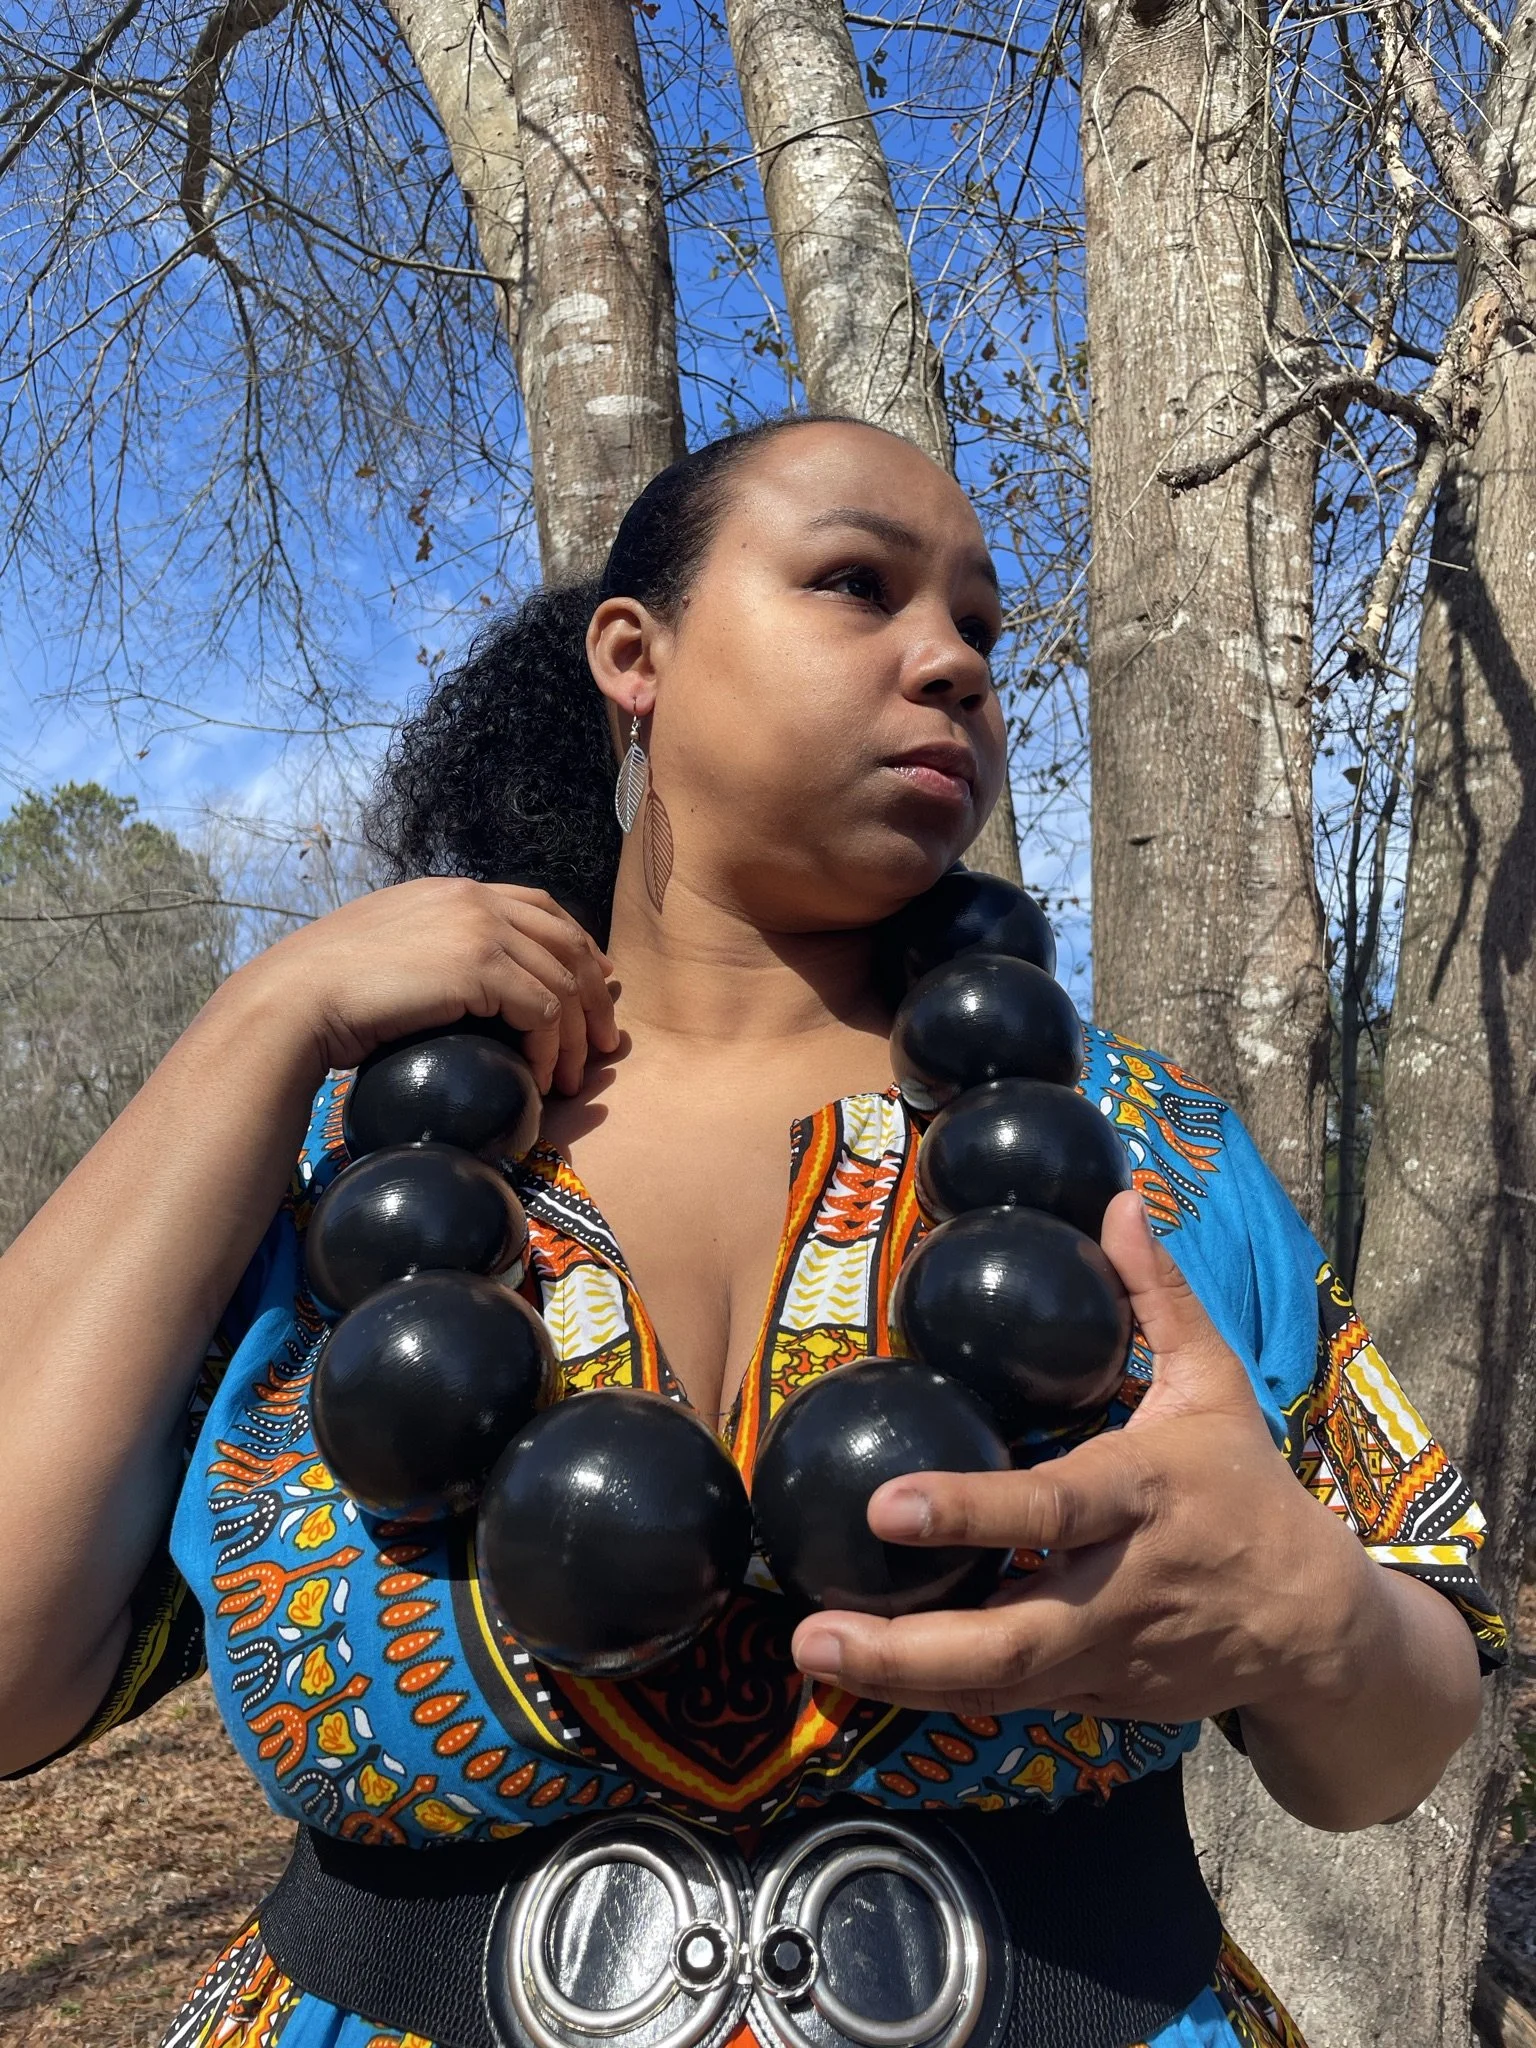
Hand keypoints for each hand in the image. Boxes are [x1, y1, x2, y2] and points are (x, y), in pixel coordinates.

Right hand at [233, 877, 620, 1095]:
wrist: (297, 997)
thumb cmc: (327, 988)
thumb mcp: (389, 948)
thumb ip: (432, 948)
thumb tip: (458, 984)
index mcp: (453, 890)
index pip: (538, 906)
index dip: (576, 943)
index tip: (596, 980)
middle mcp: (473, 899)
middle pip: (566, 940)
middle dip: (594, 993)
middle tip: (605, 1040)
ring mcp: (479, 929)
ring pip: (563, 980)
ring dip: (577, 1035)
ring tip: (576, 1077)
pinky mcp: (480, 967)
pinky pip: (542, 1010)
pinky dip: (551, 1048)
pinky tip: (543, 1077)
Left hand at [791, 1190, 1376, 1722]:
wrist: (1313, 1629)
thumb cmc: (1247, 1491)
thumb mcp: (1217, 1386)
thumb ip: (1160, 1297)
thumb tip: (1122, 1200)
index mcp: (1145, 1497)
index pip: (1052, 1507)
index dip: (970, 1511)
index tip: (884, 1505)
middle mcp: (1120, 1587)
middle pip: (1013, 1636)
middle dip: (909, 1646)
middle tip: (814, 1633)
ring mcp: (1106, 1656)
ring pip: (998, 1686)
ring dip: (901, 1679)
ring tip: (815, 1659)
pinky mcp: (1094, 1698)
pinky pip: (1007, 1703)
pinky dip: (936, 1697)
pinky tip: (862, 1683)